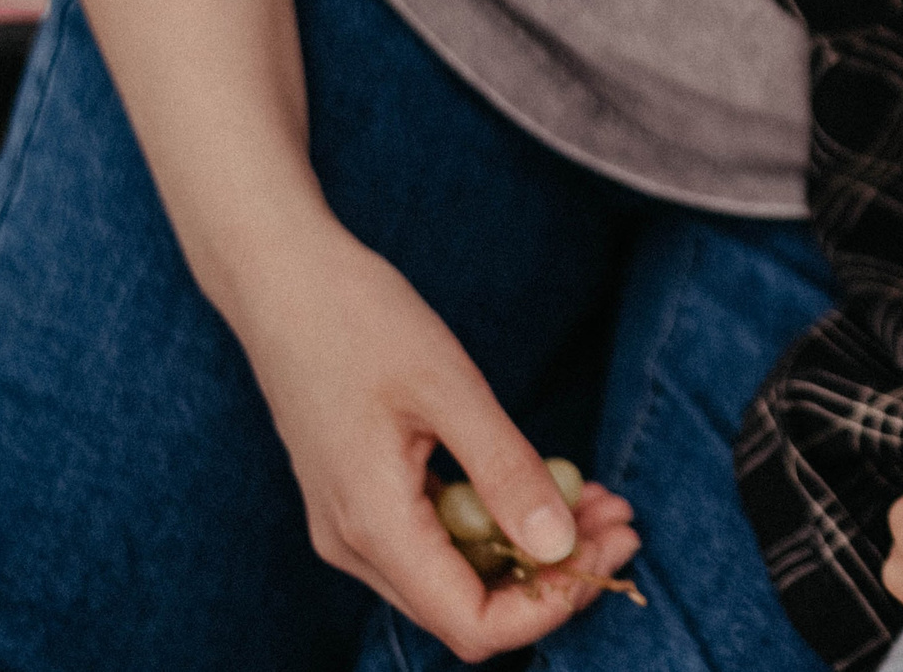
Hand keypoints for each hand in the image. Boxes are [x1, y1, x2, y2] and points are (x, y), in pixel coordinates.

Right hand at [232, 222, 641, 659]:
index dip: (549, 604)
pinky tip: (546, 481)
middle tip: (621, 518)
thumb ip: (505, 471)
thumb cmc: (357, 319)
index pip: (471, 623)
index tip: (608, 550)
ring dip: (530, 546)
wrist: (281, 278)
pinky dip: (497, 518)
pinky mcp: (361, 497)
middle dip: (554, 573)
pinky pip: (438, 535)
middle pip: (469, 606)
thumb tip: (562, 546)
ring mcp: (353, 523)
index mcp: (371, 526)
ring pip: (457, 572)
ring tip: (596, 497)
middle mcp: (355, 543)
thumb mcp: (448, 387)